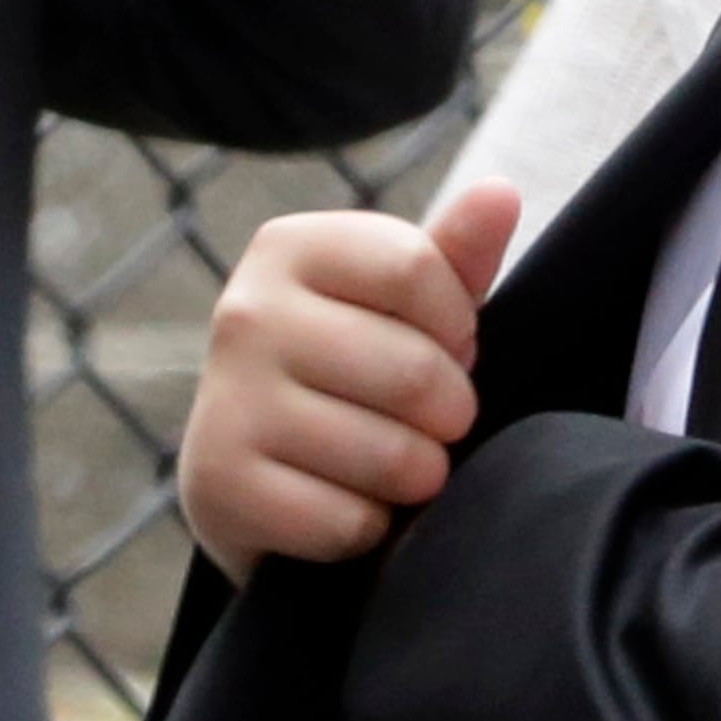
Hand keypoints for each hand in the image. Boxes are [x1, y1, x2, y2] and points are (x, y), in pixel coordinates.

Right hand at [180, 182, 520, 582]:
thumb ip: (457, 254)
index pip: (418, 268)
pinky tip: (344, 504)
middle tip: (427, 418)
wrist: (261, 474)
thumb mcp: (411, 305)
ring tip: (395, 463)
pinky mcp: (219, 488)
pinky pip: (349, 521)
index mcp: (290, 247)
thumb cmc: (358, 371)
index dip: (457, 325)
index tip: (446, 344)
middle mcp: (242, 313)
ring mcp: (224, 402)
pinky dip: (370, 527)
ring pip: (389, 454)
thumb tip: (501, 193)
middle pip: (413, 369)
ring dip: (418, 474)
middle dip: (450, 411)